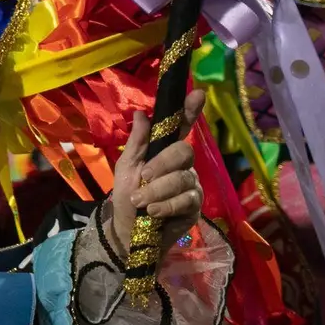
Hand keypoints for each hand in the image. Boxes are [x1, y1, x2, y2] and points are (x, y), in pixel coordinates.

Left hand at [107, 90, 205, 256]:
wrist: (129, 230)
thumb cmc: (127, 195)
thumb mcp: (126, 167)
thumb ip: (136, 142)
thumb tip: (142, 113)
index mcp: (165, 151)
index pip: (181, 127)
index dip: (190, 111)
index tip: (198, 93)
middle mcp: (183, 165)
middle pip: (183, 152)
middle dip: (162, 164)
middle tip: (144, 176)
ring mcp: (191, 185)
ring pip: (182, 179)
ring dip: (157, 191)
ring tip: (141, 201)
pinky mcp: (195, 207)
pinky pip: (186, 200)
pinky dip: (166, 206)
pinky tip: (153, 212)